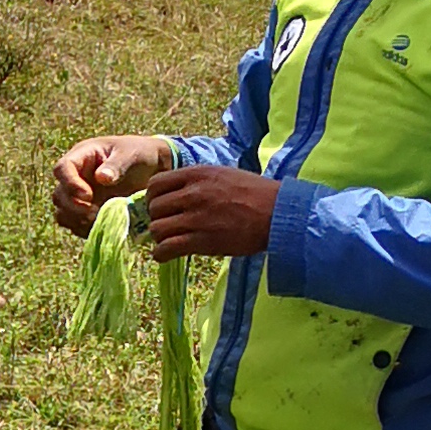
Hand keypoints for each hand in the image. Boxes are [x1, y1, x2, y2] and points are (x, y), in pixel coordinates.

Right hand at [52, 131, 171, 236]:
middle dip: (73, 207)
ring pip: (63, 212)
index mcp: (83, 156)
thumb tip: (101, 178)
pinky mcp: (87, 212)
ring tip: (98, 220)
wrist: (153, 168)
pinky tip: (102, 226)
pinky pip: (75, 225)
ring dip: (77, 220)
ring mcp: (80, 196)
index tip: (87, 196)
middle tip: (94, 212)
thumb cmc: (140, 153)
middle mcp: (76, 177)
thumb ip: (117, 165)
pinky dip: (84, 229)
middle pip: (59, 194)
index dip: (69, 184)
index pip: (62, 168)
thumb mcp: (132, 154)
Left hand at [142, 165, 278, 260]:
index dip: (153, 197)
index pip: (155, 184)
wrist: (277, 214)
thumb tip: (178, 191)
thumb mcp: (223, 175)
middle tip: (166, 225)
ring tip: (169, 241)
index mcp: (197, 174)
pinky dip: (161, 254)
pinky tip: (166, 255)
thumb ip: (198, 181)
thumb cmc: (255, 194)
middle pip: (154, 208)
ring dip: (160, 237)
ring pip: (157, 229)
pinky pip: (166, 248)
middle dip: (156, 218)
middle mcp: (193, 193)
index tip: (161, 206)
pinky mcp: (202, 241)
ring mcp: (196, 218)